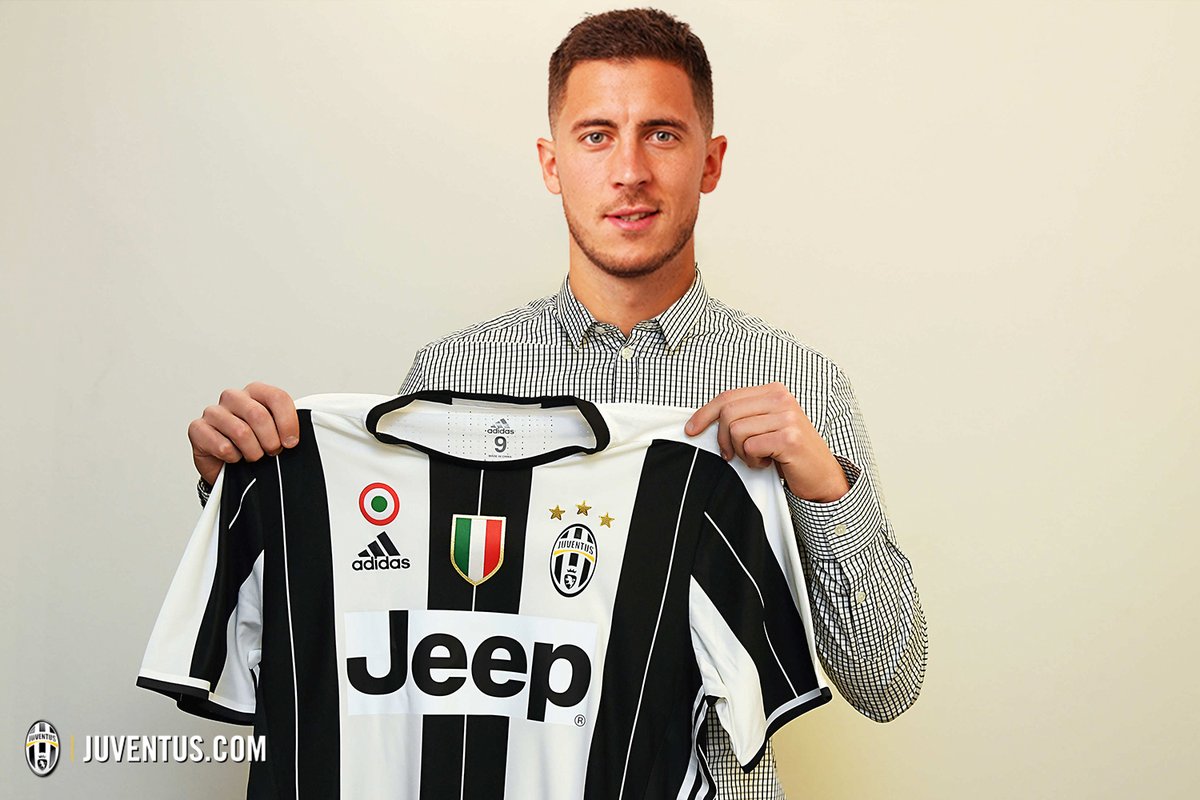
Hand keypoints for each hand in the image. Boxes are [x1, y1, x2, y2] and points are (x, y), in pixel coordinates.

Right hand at [188, 382, 298, 485]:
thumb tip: (296, 437)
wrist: (231, 468)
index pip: (277, 398)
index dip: (287, 423)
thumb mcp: (277, 433)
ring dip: (253, 452)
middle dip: (270, 441)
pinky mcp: (197, 429)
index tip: (291, 443)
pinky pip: (222, 446)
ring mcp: (213, 412)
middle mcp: (233, 397)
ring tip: (253, 456)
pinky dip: (233, 458)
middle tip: (272, 452)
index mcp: (256, 392)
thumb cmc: (256, 445)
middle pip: (258, 415)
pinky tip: (234, 458)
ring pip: (241, 432)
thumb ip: (289, 427)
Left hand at [685, 382, 848, 502]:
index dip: (705, 413)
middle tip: (735, 455)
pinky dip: (753, 461)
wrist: (822, 476)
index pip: (728, 396)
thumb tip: (704, 420)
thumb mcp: (767, 426)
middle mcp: (782, 399)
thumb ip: (744, 416)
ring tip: (759, 457)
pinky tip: (768, 463)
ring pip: (736, 430)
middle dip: (724, 439)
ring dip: (741, 452)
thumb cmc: (790, 453)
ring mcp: (787, 417)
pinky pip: (750, 447)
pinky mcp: (788, 438)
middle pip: (728, 413)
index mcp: (774, 391)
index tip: (692, 429)